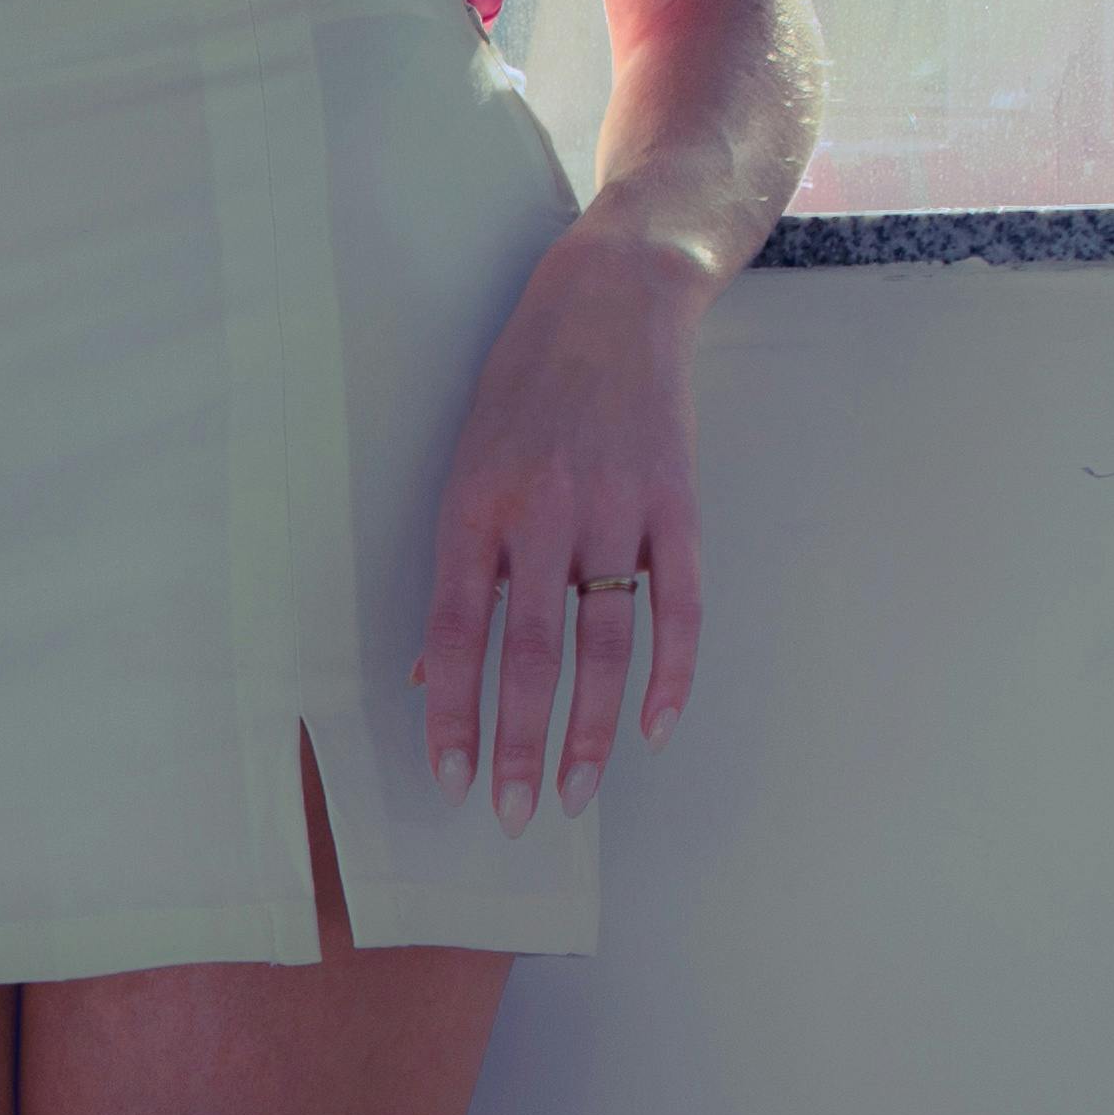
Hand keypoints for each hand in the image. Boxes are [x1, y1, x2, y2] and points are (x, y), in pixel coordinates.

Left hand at [408, 226, 703, 824]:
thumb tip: (433, 674)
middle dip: (522, 744)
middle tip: (519, 814)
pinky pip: (680, 604)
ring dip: (591, 727)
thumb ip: (457, 571)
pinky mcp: (677, 503)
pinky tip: (656, 726)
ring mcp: (616, 508)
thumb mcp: (464, 465)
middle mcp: (543, 513)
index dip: (455, 713)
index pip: (455, 632)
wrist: (610, 300)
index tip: (452, 780)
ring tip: (577, 792)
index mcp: (475, 507)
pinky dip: (672, 671)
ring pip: (606, 641)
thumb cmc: (521, 390)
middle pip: (531, 651)